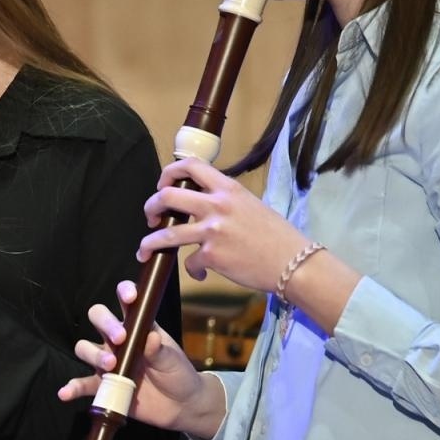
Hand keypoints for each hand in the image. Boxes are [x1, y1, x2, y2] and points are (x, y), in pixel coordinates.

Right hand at [57, 280, 223, 438]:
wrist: (180, 405)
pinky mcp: (103, 385)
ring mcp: (108, 361)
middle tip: (120, 338)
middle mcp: (118, 340)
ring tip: (110, 366)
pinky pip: (83, 385)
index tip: (130, 298)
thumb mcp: (173, 359)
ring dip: (93, 354)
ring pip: (86, 348)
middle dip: (105, 323)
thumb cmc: (177, 373)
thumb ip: (160, 349)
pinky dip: (72, 388)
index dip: (125, 293)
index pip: (127, 303)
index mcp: (138, 326)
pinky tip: (65, 393)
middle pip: (98, 318)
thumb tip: (151, 337)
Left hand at [137, 158, 304, 292]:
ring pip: (166, 235)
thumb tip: (199, 204)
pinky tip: (200, 274)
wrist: (295, 263)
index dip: (169, 173)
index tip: (162, 185)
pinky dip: (193, 271)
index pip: (190, 165)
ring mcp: (212, 231)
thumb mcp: (251, 205)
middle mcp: (217, 205)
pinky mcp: (212, 256)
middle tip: (150, 218)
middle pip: (167, 197)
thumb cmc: (277, 237)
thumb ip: (224, 201)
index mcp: (228, 188)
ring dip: (150, 243)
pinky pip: (190, 263)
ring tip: (144, 249)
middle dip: (150, 207)